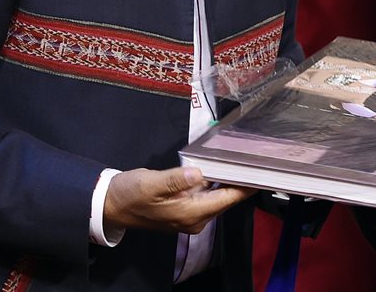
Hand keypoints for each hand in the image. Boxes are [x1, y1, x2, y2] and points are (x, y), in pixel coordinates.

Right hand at [104, 167, 255, 234]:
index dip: (247, 185)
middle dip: (242, 179)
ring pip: (219, 195)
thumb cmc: (130, 194)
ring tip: (244, 158)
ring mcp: (191, 214)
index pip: (228, 198)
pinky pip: (208, 194)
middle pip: (227, 198)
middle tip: (257, 156)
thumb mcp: (151, 184)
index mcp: (190, 213)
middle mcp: (195, 218)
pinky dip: (217, 181)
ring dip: (230, 179)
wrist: (112, 205)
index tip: (263, 170)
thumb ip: (176, 180)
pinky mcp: (185, 207)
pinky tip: (222, 167)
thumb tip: (198, 173)